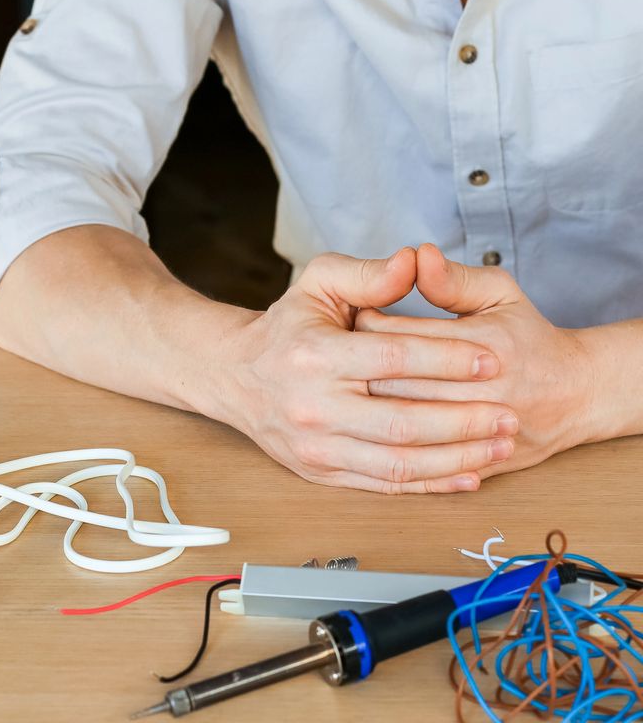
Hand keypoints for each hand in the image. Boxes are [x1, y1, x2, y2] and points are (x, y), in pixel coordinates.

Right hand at [222, 249, 518, 492]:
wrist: (236, 377)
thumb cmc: (286, 327)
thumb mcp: (317, 284)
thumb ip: (368, 273)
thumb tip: (416, 261)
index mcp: (315, 354)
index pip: (393, 359)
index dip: (447, 360)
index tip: (492, 360)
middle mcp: (313, 405)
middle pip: (402, 421)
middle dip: (463, 420)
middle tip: (510, 414)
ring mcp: (316, 446)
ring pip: (397, 462)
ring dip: (455, 458)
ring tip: (498, 446)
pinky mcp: (320, 472)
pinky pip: (381, 484)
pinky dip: (428, 484)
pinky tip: (466, 475)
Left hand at [355, 244, 596, 480]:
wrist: (577, 395)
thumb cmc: (527, 337)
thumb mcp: (499, 294)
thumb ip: (454, 279)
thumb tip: (417, 255)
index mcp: (487, 343)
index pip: (399, 336)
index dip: (365, 325)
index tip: (354, 318)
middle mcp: (487, 390)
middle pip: (392, 383)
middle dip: (358, 367)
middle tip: (344, 356)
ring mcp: (484, 432)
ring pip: (401, 425)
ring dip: (368, 406)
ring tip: (355, 386)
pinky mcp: (480, 463)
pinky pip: (423, 462)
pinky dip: (392, 445)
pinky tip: (375, 427)